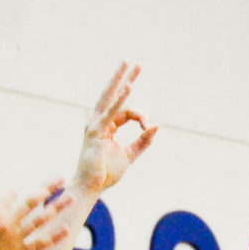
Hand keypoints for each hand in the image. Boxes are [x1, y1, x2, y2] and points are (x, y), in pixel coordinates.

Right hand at [0, 180, 77, 249]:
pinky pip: (40, 245)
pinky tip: (66, 229)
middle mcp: (6, 222)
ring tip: (71, 197)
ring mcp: (14, 239)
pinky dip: (54, 237)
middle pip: (32, 200)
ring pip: (41, 219)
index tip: (14, 196)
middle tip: (61, 178)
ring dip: (58, 207)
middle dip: (48, 187)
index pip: (10, 194)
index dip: (13, 194)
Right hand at [70, 62, 157, 198]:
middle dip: (123, 77)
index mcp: (106, 125)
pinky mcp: (95, 132)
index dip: (141, 116)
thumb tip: (157, 125)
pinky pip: (110, 112)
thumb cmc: (106, 173)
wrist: (91, 188)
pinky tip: (128, 87)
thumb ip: (143, 141)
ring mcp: (95, 124)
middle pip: (113, 94)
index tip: (148, 126)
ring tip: (128, 63)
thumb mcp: (129, 155)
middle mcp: (99, 121)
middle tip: (132, 61)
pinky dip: (119, 100)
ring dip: (120, 79)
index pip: (126, 111)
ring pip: (109, 97)